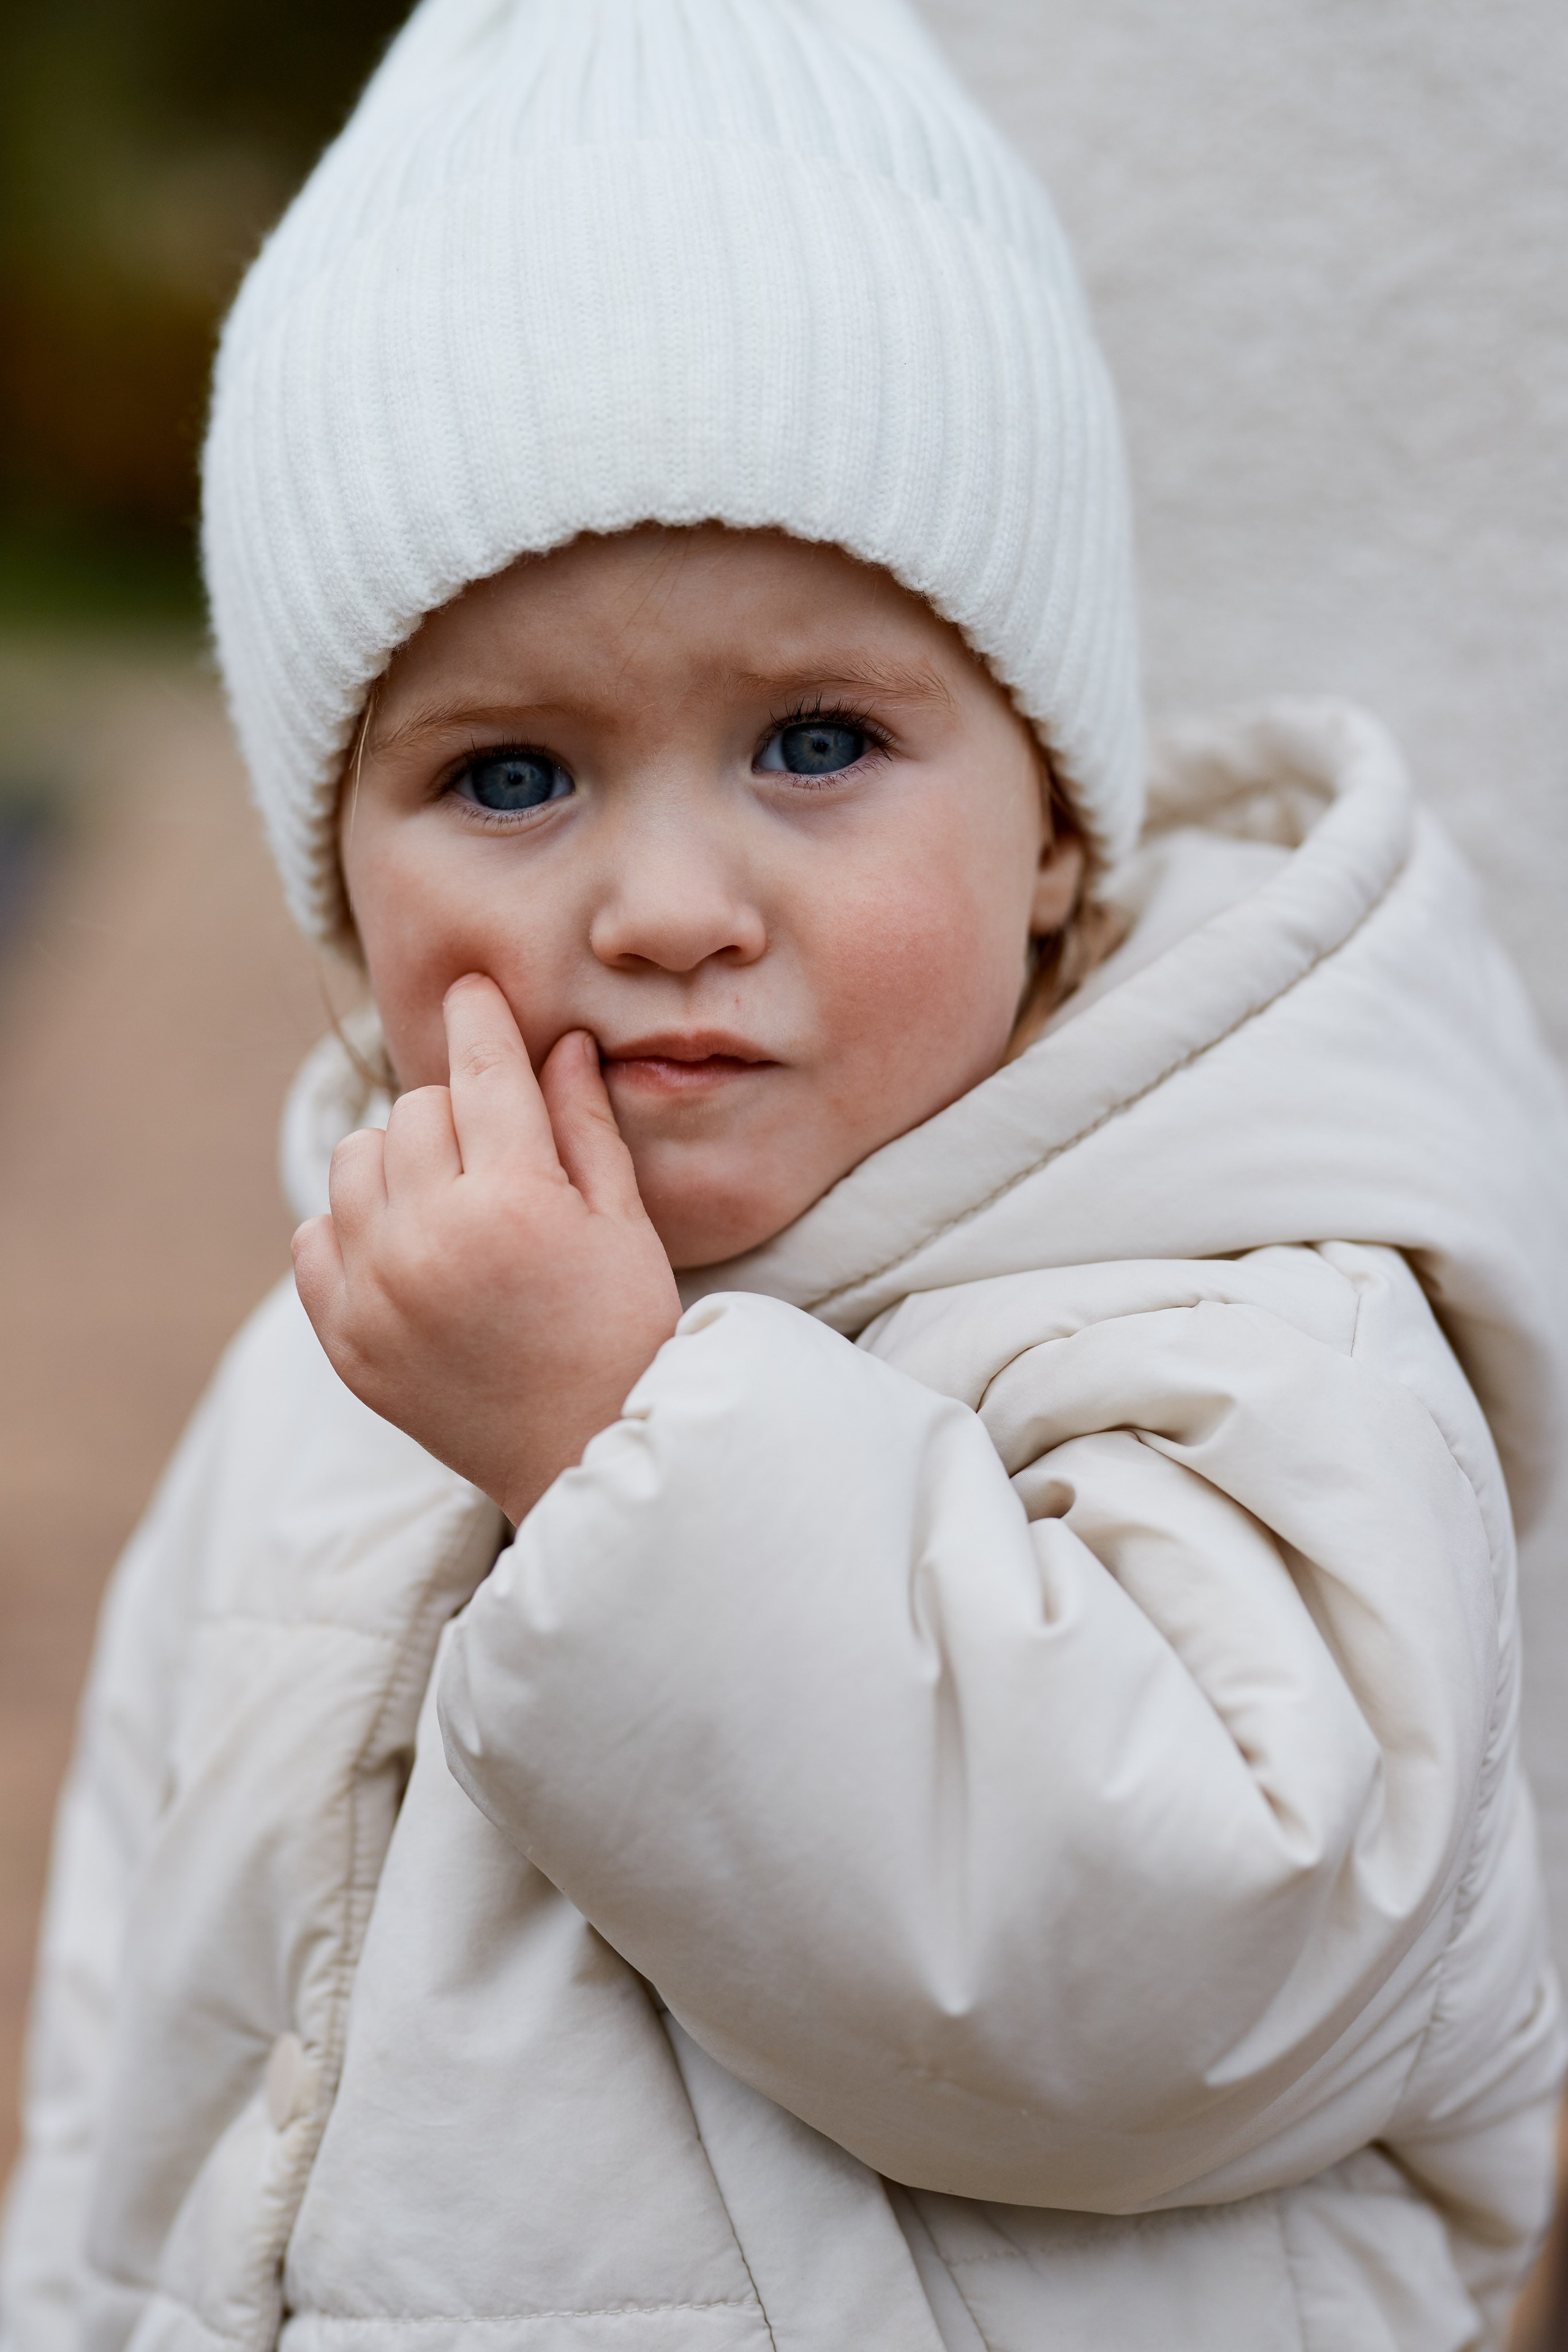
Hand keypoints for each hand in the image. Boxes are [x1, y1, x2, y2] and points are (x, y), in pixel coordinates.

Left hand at [292, 975, 681, 1522]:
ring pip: (354, 1161)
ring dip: (397, 1160)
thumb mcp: (623, 1224)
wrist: (587, 1456)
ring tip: (446, 1195)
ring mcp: (378, 1293)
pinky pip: (315, 1236)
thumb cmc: (624, 1335)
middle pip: (413, 1110)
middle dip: (455, 1111)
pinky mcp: (346, 1338)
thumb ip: (583, 1127)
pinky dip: (353, 1226)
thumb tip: (558, 1043)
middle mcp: (430, 1242)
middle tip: (495, 1148)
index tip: (474, 990)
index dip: (480, 1019)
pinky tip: (408, 1247)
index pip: (482, 1073)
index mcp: (512, 1206)